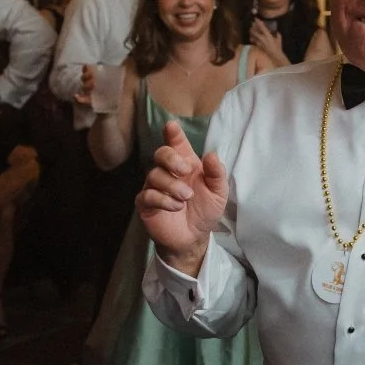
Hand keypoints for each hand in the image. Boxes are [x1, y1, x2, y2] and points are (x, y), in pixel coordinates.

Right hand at [139, 122, 229, 272]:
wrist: (194, 238)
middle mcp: (168, 172)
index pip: (177, 144)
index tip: (172, 126)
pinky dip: (162, 199)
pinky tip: (175, 207)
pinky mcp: (146, 204)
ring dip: (172, 185)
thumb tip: (212, 154)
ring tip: (186, 198)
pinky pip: (147, 195)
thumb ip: (216, 174)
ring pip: (154, 175)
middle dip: (171, 158)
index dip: (174, 134)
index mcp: (186, 164)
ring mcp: (155, 187)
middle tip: (184, 170)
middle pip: (160, 153)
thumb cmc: (205, 211)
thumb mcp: (218, 193)